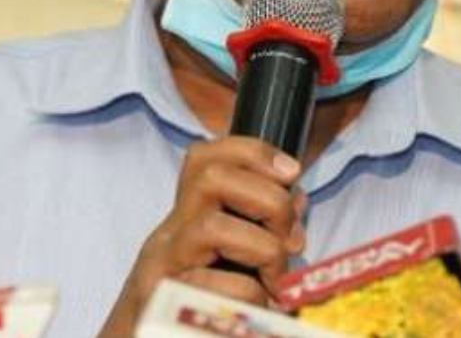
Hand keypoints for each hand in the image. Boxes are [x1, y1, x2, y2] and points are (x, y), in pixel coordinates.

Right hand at [97, 136, 307, 336]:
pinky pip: (220, 287)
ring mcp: (163, 267)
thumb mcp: (226, 262)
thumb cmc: (195, 307)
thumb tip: (297, 201)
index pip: (205, 157)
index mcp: (185, 220)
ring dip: (264, 249)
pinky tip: (263, 309)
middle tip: (291, 240)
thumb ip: (259, 230)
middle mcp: (169, 236)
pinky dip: (254, 296)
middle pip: (211, 176)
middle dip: (268, 199)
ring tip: (278, 281)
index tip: (291, 171)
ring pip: (213, 227)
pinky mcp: (165, 301)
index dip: (253, 151)